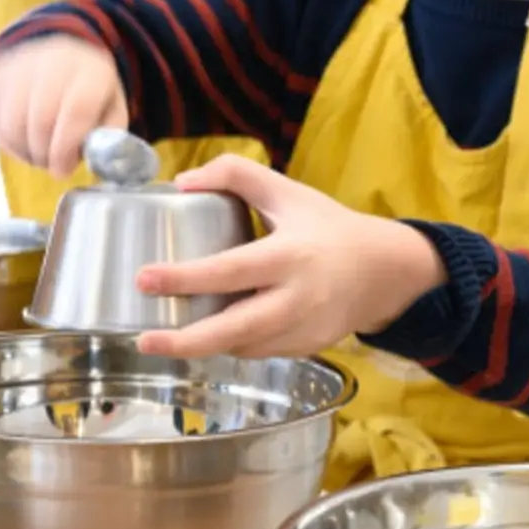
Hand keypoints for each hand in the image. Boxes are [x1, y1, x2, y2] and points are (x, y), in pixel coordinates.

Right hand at [0, 36, 127, 178]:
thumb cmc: (90, 92)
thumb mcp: (112, 111)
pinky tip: (26, 144)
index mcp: (91, 71)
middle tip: (54, 166)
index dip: (66, 148)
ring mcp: (20, 68)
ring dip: (25, 151)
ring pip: (13, 123)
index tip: (63, 170)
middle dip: (46, 154)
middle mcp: (54, 62)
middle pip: (41, 120)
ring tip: (41, 156)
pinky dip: (10, 142)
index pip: (76, 110)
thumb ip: (108, 138)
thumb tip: (95, 162)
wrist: (58, 54)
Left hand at [134, 155, 447, 358]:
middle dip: (185, 342)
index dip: (184, 278)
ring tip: (166, 340)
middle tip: (144, 341)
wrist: (385, 270)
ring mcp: (302, 330)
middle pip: (233, 330)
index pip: (228, 271)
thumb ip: (236, 175)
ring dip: (203, 347)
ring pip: (242, 348)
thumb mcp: (288, 191)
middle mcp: (295, 299)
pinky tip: (208, 337)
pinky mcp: (306, 348)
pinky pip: (259, 353)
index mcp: (288, 256)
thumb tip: (182, 182)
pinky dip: (232, 346)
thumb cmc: (329, 228)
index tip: (144, 278)